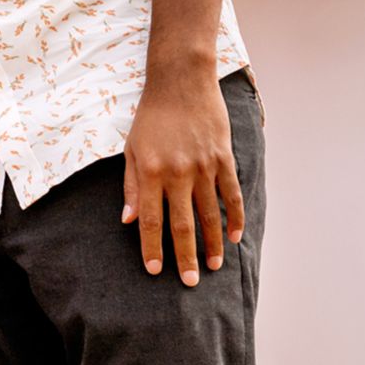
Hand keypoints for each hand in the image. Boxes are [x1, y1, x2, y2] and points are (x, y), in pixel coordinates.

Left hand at [122, 72, 242, 285]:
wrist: (181, 83)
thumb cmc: (150, 117)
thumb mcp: (132, 149)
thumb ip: (132, 186)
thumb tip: (129, 220)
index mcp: (151, 172)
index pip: (151, 219)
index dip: (152, 247)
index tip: (154, 270)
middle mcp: (178, 173)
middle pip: (182, 224)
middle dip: (185, 256)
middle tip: (189, 282)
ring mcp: (204, 166)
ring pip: (210, 214)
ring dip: (212, 243)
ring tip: (213, 267)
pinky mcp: (224, 159)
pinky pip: (231, 195)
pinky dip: (234, 218)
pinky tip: (233, 238)